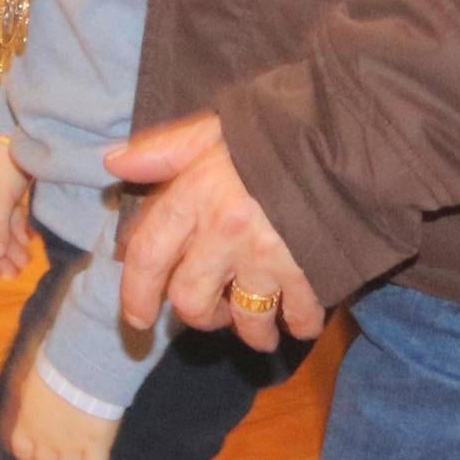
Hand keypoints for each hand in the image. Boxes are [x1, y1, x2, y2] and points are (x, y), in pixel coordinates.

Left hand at [2, 346, 121, 459]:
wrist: (81, 368)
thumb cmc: (54, 367)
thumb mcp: (33, 382)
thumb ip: (31, 399)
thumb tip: (31, 397)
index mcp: (28, 425)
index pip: (24, 453)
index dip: (33, 452)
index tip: (42, 445)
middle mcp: (47, 442)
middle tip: (67, 447)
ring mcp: (72, 448)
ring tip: (85, 451)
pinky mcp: (96, 448)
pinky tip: (100, 453)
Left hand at [106, 112, 323, 351]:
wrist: (345, 132)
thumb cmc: (273, 130)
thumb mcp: (211, 129)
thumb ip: (163, 151)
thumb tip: (114, 164)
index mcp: (194, 194)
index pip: (149, 256)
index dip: (136, 294)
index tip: (138, 318)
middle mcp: (224, 231)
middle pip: (191, 300)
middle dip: (198, 315)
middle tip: (213, 309)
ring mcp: (267, 256)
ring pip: (245, 320)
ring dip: (250, 330)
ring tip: (257, 326)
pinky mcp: (310, 271)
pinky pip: (299, 316)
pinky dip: (300, 324)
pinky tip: (300, 318)